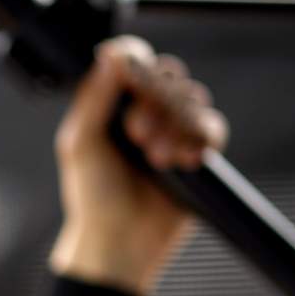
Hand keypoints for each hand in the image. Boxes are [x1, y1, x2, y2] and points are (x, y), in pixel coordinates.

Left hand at [49, 35, 228, 295]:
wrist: (120, 242)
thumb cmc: (92, 196)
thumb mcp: (81, 144)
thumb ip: (94, 98)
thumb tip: (109, 53)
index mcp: (109, 107)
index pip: (132, 64)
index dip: (137, 64)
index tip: (133, 77)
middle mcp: (141, 114)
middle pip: (168, 76)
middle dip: (156, 101)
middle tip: (135, 134)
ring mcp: (171, 132)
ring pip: (193, 98)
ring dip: (175, 125)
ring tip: (155, 159)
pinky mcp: (197, 154)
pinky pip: (213, 127)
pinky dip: (199, 141)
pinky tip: (181, 163)